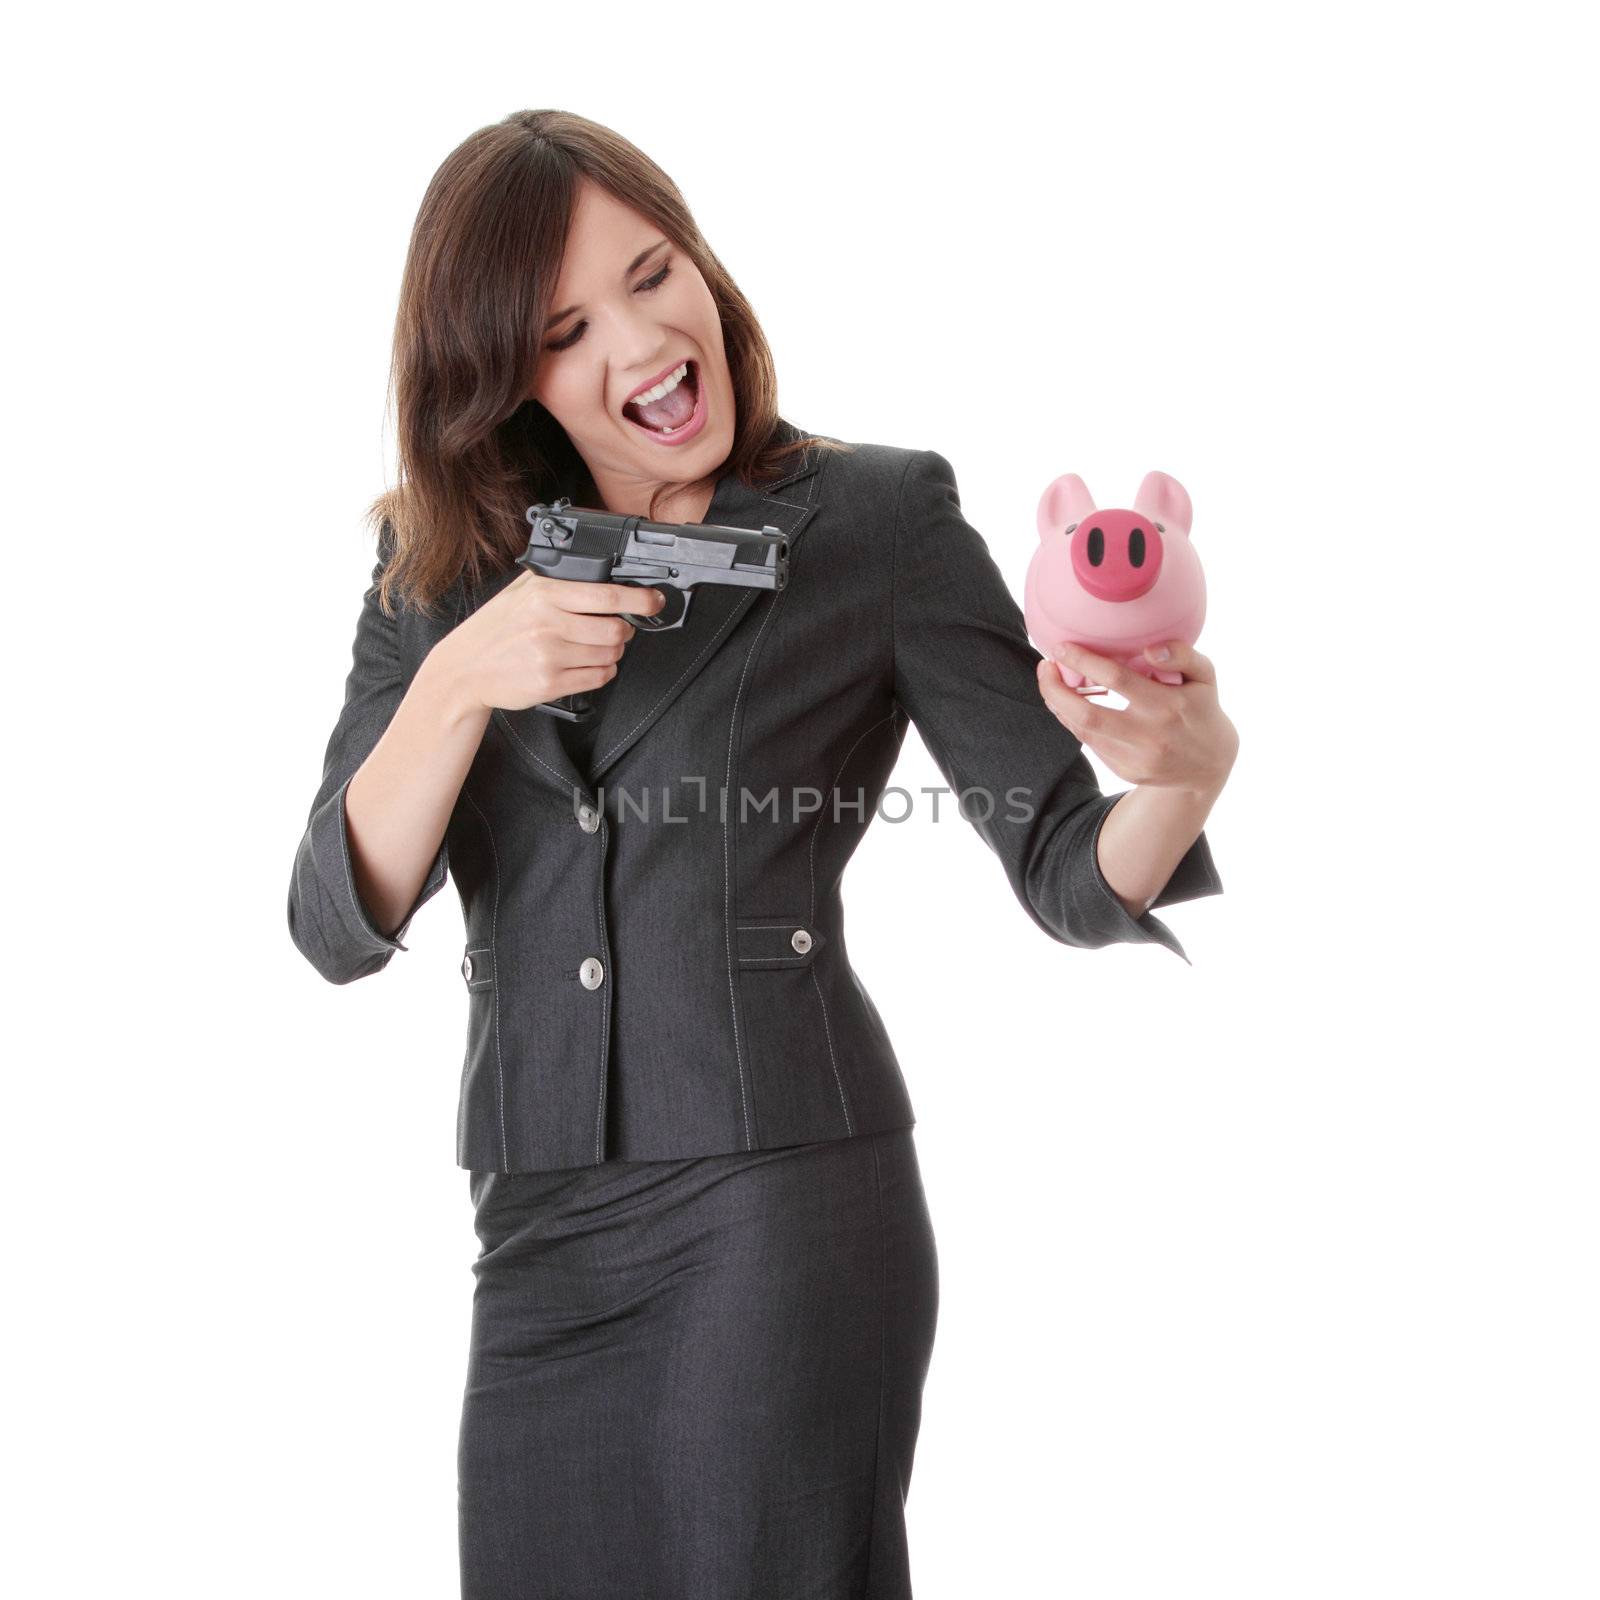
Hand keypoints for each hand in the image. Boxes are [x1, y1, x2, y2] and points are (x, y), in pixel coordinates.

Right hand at [436, 573, 666, 714]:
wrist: (464, 669)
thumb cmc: (495, 629)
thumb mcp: (520, 592)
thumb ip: (556, 579)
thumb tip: (604, 570)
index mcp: (544, 594)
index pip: (606, 596)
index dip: (639, 600)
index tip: (653, 601)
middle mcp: (547, 624)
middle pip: (615, 630)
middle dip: (625, 631)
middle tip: (618, 628)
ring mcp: (549, 656)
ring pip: (610, 656)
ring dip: (612, 653)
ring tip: (593, 647)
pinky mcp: (550, 684)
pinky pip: (597, 678)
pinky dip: (601, 671)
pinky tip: (584, 664)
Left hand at [1034, 638, 1238, 796]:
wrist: (1209, 765)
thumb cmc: (1201, 708)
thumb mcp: (1205, 677)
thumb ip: (1182, 656)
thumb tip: (1149, 650)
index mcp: (1169, 705)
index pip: (1117, 679)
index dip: (1084, 661)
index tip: (1061, 647)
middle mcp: (1150, 736)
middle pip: (1087, 714)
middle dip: (1055, 689)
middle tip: (1045, 667)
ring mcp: (1136, 758)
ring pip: (1083, 731)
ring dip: (1059, 705)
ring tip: (1051, 682)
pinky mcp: (1126, 771)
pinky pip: (1090, 743)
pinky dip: (1074, 721)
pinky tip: (1068, 704)